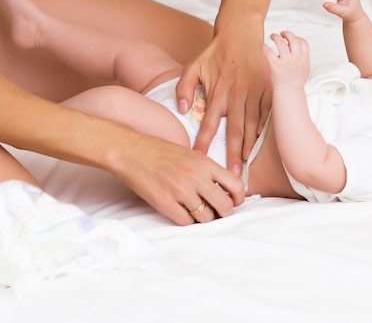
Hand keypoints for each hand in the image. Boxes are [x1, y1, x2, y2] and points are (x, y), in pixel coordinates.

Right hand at [114, 132, 244, 224]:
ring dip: (204, 218)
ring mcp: (181, 191)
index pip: (236, 186)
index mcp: (206, 164)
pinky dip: (187, 220)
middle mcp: (197, 178)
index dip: (238, 198)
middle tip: (217, 211)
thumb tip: (225, 188)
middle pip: (225, 206)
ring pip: (206, 218)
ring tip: (197, 211)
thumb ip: (208, 170)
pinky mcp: (165, 203)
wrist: (131, 151)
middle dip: (224, 212)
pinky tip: (182, 212)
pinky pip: (186, 221)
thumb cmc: (161, 152)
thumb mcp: (191, 154)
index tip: (234, 201)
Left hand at [176, 20, 270, 175]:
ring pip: (251, 124)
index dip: (203, 142)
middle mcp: (236, 95)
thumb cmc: (215, 52)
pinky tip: (260, 141)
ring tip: (245, 161)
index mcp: (217, 92)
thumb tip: (181, 110)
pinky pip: (266, 111)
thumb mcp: (193, 66)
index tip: (199, 159)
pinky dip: (264, 126)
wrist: (240, 33)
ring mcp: (253, 92)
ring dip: (248, 144)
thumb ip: (184, 88)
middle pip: (233, 130)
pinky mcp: (267, 87)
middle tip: (230, 173)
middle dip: (230, 153)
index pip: (208, 123)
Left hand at [262, 31, 310, 90]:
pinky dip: (264, 46)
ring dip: (276, 36)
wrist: (289, 92)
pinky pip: (268, 52)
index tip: (291, 39)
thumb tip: (299, 44)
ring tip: (272, 36)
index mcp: (304, 58)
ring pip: (281, 42)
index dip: (297, 37)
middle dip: (287, 33)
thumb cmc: (296, 80)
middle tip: (281, 34)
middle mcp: (296, 58)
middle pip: (293, 39)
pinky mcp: (275, 65)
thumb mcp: (305, 67)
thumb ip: (303, 56)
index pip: (302, 41)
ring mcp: (285, 61)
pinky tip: (263, 45)